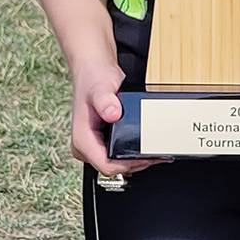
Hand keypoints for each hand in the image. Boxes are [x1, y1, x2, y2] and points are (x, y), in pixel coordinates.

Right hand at [71, 59, 164, 175]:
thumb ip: (106, 100)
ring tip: (154, 150)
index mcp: (82, 139)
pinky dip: (133, 153)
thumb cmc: (94, 78)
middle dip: (136, 163)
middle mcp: (85, 146)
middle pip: (114, 168)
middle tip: (157, 153)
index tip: (146, 156)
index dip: (128, 164)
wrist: (93, 70)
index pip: (106, 166)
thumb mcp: (101, 86)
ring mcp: (93, 146)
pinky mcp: (102, 143)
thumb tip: (113, 113)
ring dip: (136, 160)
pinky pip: (118, 156)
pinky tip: (145, 146)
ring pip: (117, 165)